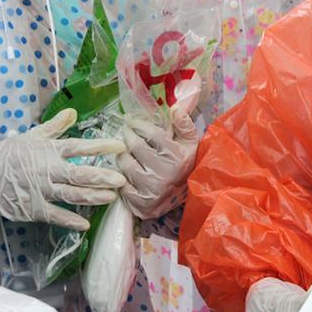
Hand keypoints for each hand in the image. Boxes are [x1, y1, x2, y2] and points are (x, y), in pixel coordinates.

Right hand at [0, 108, 126, 230]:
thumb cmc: (8, 155)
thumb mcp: (31, 137)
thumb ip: (54, 126)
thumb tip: (73, 111)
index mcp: (49, 151)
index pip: (79, 147)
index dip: (100, 147)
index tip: (120, 146)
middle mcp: (48, 171)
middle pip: (79, 174)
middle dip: (102, 176)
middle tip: (122, 179)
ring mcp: (41, 191)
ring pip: (72, 194)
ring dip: (93, 196)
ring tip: (112, 197)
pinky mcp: (34, 208)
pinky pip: (55, 215)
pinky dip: (70, 220)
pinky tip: (85, 224)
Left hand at [118, 104, 199, 219]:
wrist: (188, 198)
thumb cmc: (186, 166)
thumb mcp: (191, 144)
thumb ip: (184, 125)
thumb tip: (175, 107)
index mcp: (176, 157)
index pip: (150, 133)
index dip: (137, 123)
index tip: (130, 119)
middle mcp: (163, 174)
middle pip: (134, 146)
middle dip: (127, 135)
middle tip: (126, 131)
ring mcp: (150, 190)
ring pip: (124, 164)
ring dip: (122, 155)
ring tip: (126, 151)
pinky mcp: (140, 204)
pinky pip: (120, 183)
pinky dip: (121, 176)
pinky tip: (126, 171)